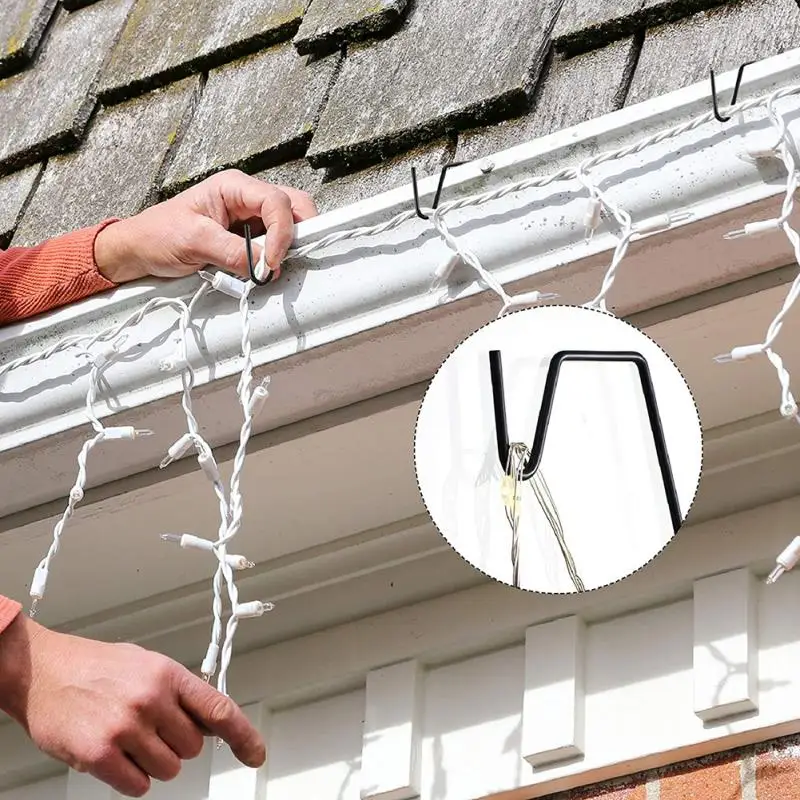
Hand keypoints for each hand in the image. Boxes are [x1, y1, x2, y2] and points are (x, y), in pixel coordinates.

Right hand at [0, 614, 264, 796]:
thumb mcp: (148, 665)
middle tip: (151, 728)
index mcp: (168, 674)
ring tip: (130, 738)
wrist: (45, 671)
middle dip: (177, 743)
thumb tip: (211, 720)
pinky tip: (116, 754)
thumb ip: (181, 691)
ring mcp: (127, 727)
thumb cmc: (97, 666)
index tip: (255, 753)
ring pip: (169, 769)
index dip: (243, 735)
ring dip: (154, 761)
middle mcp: (152, 699)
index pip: (218, 709)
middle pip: (193, 747)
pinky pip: (138, 785)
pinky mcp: (100, 754)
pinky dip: (132, 777)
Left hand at [94, 170, 317, 284]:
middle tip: (289, 260)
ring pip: (289, 226)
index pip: (277, 201)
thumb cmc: (158, 235)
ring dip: (287, 248)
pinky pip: (274, 245)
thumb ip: (233, 252)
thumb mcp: (194, 242)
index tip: (271, 262)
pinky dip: (275, 259)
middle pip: (294, 207)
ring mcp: (250, 218)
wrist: (140, 249)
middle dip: (300, 233)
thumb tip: (265, 267)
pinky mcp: (248, 238)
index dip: (283, 232)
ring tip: (271, 268)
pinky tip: (263, 270)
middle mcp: (247, 198)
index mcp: (234, 186)